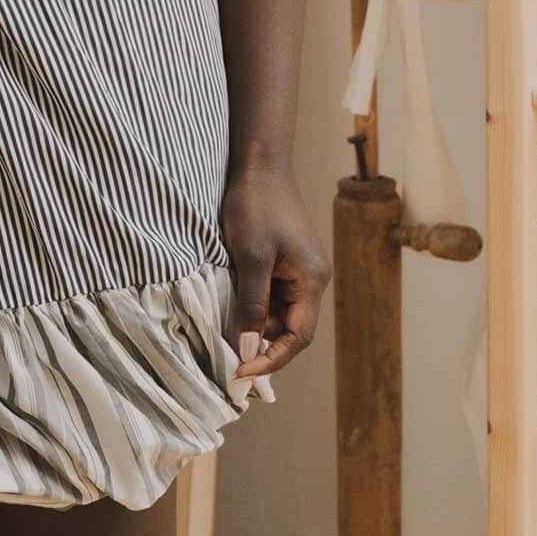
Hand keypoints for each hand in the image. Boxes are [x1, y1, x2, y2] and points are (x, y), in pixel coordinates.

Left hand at [219, 161, 330, 380]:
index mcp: (312, 281)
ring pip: (278, 312)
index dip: (271, 359)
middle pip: (289, 328)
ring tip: (224, 335)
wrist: (258, 163)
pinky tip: (229, 307)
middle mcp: (311, 280)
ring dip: (254, 324)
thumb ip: (251, 305)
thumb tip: (248, 349)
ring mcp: (297, 269)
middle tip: (227, 360)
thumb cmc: (256, 206)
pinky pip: (270, 294)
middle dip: (261, 344)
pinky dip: (251, 305)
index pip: (298, 337)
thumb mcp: (250, 258)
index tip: (240, 372)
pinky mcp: (282, 260)